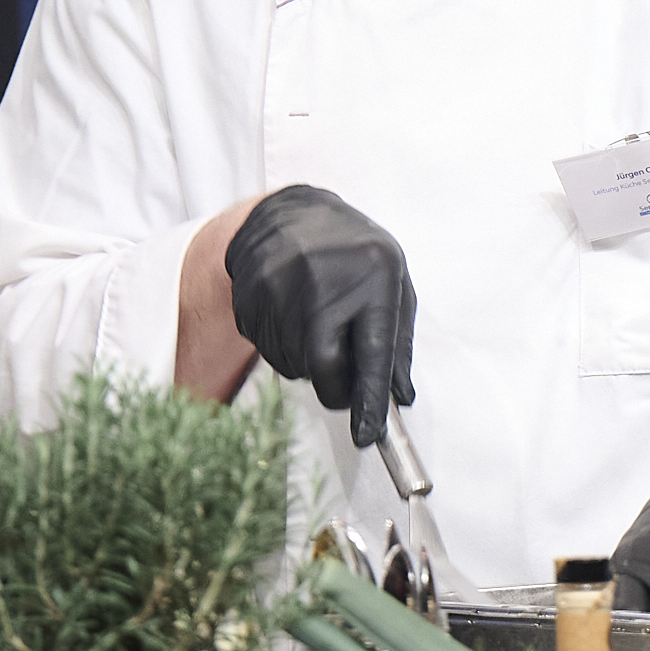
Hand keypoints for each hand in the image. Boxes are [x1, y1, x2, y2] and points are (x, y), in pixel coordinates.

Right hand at [222, 186, 417, 445]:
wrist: (291, 215)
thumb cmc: (355, 256)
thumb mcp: (393, 284)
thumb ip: (398, 342)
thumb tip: (399, 398)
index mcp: (373, 276)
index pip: (372, 351)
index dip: (369, 399)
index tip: (367, 435)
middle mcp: (325, 282)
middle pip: (324, 367)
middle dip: (336, 388)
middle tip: (343, 382)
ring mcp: (281, 288)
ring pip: (296, 363)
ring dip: (310, 360)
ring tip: (318, 320)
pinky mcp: (250, 298)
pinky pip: (270, 350)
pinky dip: (286, 347)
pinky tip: (293, 313)